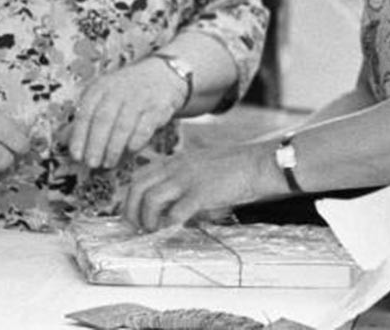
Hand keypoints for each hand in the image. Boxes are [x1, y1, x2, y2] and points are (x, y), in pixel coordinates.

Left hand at [68, 58, 186, 168]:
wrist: (163, 75)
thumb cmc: (127, 92)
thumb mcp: (103, 98)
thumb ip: (85, 119)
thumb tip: (62, 140)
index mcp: (100, 88)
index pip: (85, 113)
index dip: (79, 136)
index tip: (76, 155)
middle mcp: (118, 90)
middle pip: (103, 120)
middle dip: (95, 145)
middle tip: (91, 164)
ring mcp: (139, 97)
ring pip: (123, 125)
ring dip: (114, 147)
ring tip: (108, 163)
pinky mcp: (158, 106)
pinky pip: (145, 126)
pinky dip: (137, 139)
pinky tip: (131, 150)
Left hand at [121, 143, 274, 231]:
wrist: (258, 164)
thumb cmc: (234, 168)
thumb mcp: (201, 165)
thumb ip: (182, 179)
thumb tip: (169, 206)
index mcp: (176, 160)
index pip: (140, 175)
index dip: (130, 196)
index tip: (132, 213)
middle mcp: (177, 167)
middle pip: (138, 187)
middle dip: (131, 210)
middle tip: (135, 227)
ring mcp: (187, 179)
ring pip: (150, 199)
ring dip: (147, 219)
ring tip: (153, 230)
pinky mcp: (201, 193)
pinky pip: (175, 212)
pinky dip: (169, 224)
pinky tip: (174, 229)